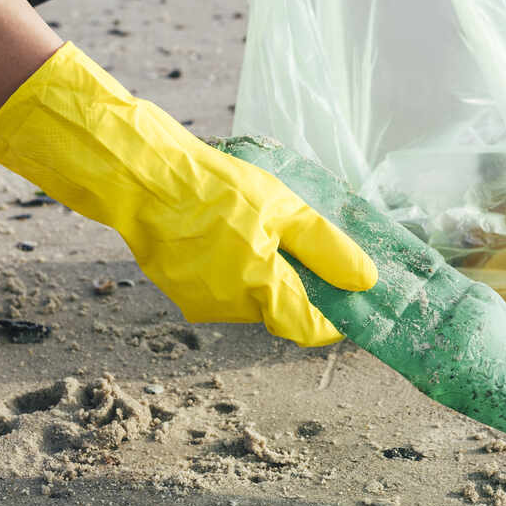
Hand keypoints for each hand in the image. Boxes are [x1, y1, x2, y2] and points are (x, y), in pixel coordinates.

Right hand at [0, 43, 376, 345]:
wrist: (140, 176)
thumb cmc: (214, 186)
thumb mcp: (283, 207)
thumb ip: (326, 248)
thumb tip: (365, 282)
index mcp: (259, 289)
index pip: (310, 329)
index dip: (335, 317)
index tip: (350, 293)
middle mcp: (229, 308)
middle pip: (281, 309)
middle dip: (296, 282)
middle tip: (296, 236)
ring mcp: (199, 301)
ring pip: (250, 296)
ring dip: (262, 271)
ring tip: (251, 223)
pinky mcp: (178, 289)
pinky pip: (221, 285)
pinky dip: (232, 265)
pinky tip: (222, 229)